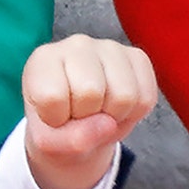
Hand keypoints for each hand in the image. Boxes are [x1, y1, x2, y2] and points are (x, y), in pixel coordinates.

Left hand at [22, 34, 156, 188]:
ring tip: (98, 112)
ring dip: (113, 116)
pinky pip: (145, 98)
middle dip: (87, 116)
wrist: (78, 124)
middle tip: (80, 114)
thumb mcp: (49, 143)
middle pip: (91, 93)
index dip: (56, 118)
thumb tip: (108, 124)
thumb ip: (69, 140)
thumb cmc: (57, 127)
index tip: (54, 114)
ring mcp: (109, 47)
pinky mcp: (137, 57)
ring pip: (124, 95)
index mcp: (43, 60)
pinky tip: (116, 107)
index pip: (53, 96)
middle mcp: (76, 45)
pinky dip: (133, 113)